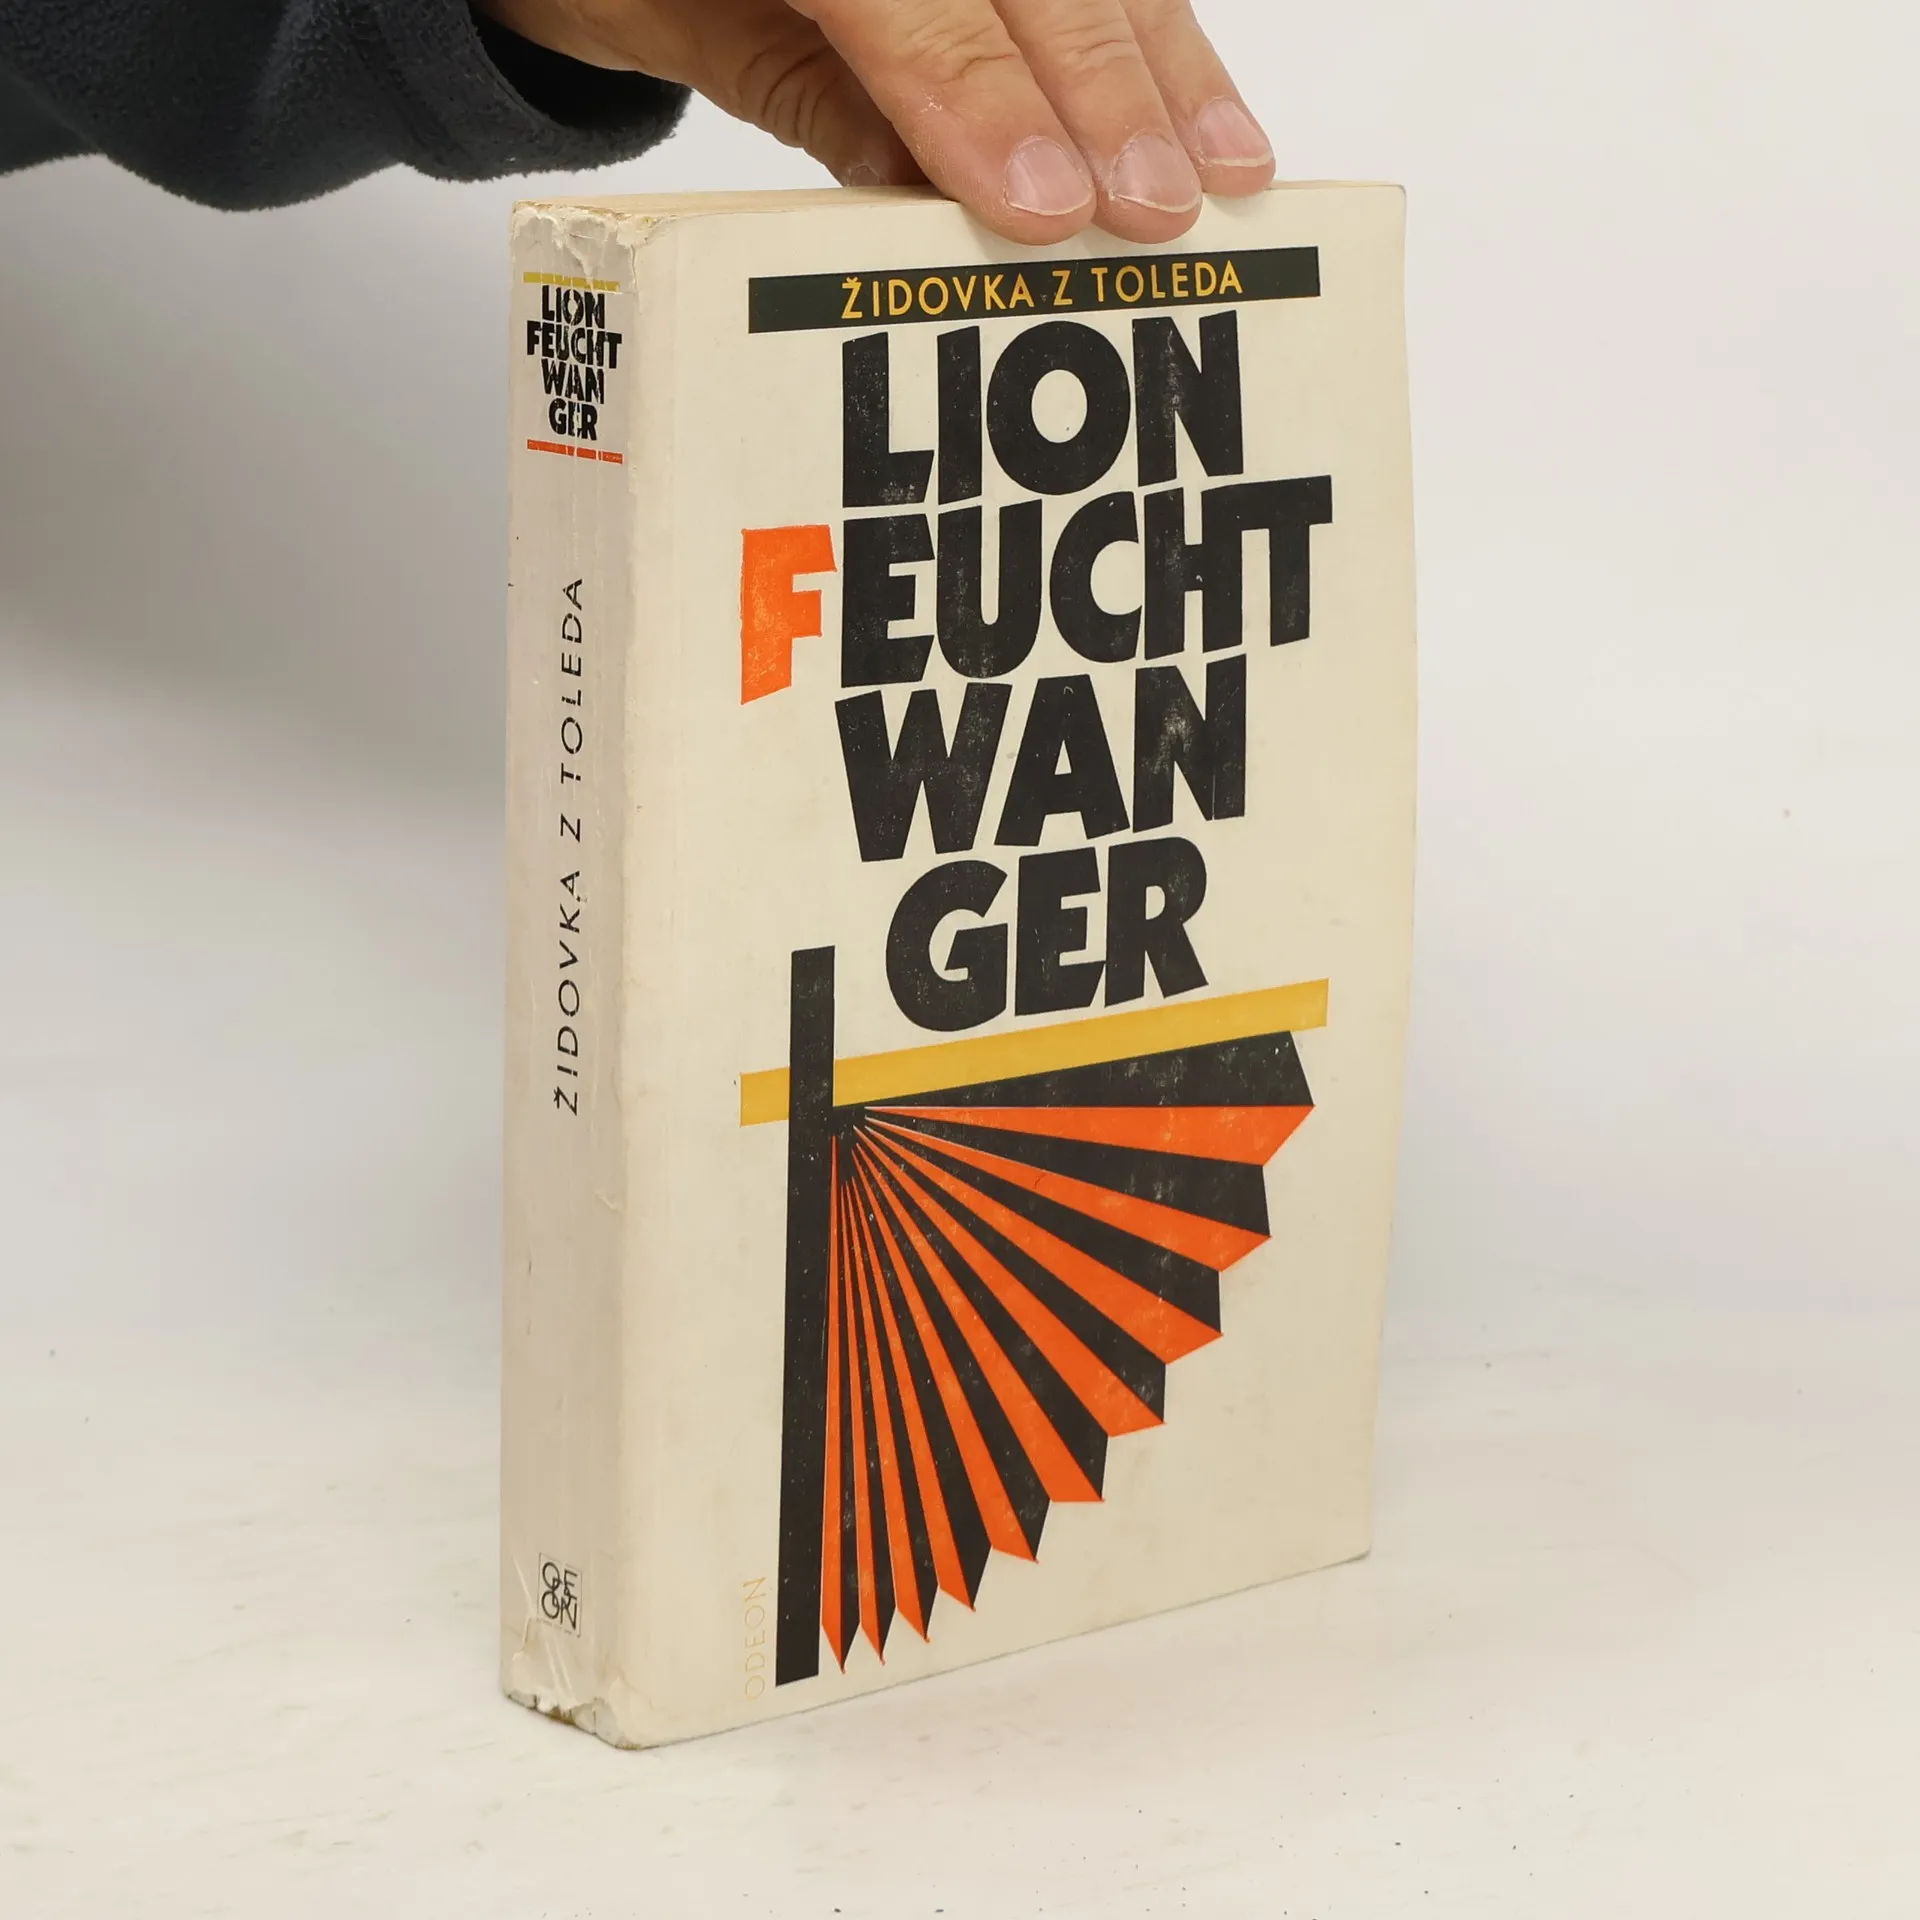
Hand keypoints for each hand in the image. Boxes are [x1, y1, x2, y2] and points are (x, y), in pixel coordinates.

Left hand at [477, 0, 1273, 243]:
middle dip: (1101, 80)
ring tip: (1225, 166)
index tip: (1043, 199)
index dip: (978, 87)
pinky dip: (1153, 24)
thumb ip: (811, 92)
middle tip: (1154, 204)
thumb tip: (938, 203)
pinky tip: (1204, 102)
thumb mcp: (684, 27)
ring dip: (1163, 54)